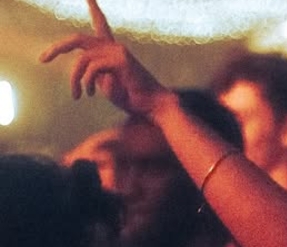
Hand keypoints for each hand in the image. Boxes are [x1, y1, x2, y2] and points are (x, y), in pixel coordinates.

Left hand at [39, 0, 169, 116]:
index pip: (101, 24)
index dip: (94, 9)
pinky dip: (87, 83)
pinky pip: (92, 68)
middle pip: (77, 39)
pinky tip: (91, 94)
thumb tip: (80, 69)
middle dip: (57, 48)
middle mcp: (114, 46)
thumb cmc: (132, 98)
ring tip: (77, 95)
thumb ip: (93, 73)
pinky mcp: (120, 61)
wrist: (152, 106)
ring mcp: (118, 51)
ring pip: (81, 59)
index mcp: (112, 49)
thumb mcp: (107, 85)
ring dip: (74, 79)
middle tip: (43, 59)